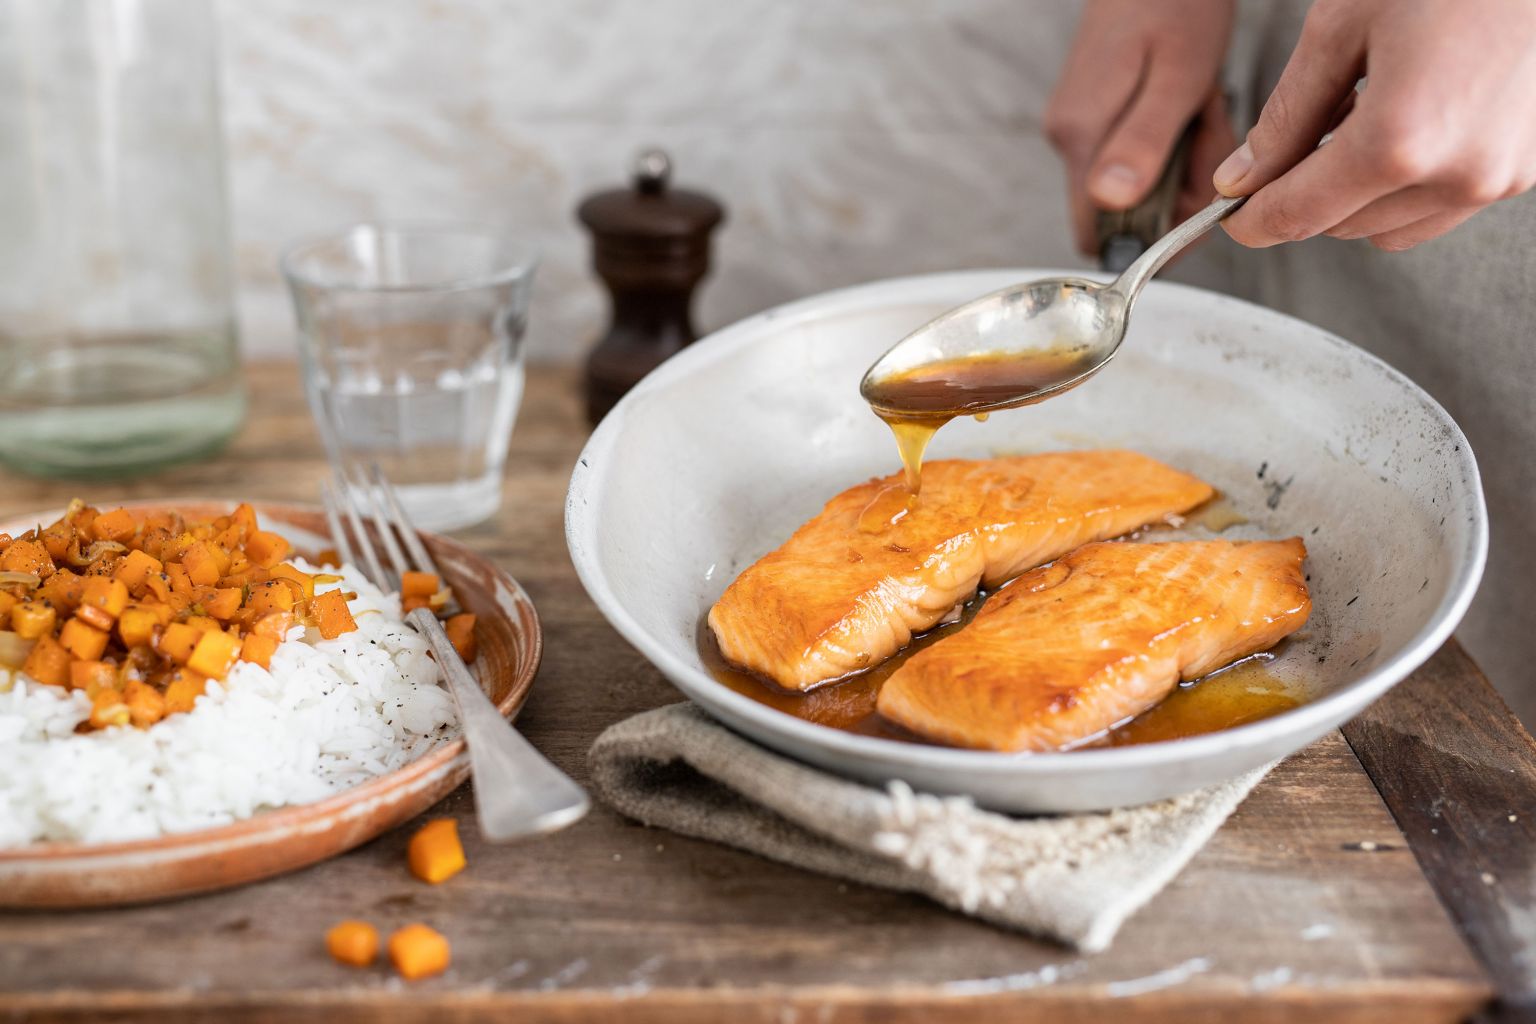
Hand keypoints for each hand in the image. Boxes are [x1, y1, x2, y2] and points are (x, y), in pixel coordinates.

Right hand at [1045, 0, 1236, 254]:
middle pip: (1121, 215)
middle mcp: (1068, 139)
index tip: (1196, 197)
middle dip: (1178, 191)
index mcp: (1081, 135)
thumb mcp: (1178, 75)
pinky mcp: (1093, 118)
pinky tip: (1188, 106)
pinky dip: (1171, 144)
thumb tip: (1112, 201)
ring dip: (1180, 164)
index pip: (1095, 234)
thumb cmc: (1175, 4)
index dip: (1152, 235)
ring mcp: (1078, 128)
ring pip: (1133, 187)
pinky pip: (1134, 157)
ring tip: (1202, 109)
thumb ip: (1144, 140)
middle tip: (1209, 133)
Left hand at [1217, 0, 1535, 250]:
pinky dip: (1407, 183)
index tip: (1228, 213)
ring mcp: (1499, 177)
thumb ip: (1286, 115)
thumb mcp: (1342, 27)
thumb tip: (1242, 177)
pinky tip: (1406, 123)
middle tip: (1299, 136)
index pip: (1296, 215)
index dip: (1249, 219)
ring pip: (1388, 228)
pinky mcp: (1526, 169)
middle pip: (1338, 227)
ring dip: (1357, 193)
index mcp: (1400, 141)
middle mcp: (1456, 174)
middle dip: (1304, 193)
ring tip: (1361, 116)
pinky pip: (1439, 206)